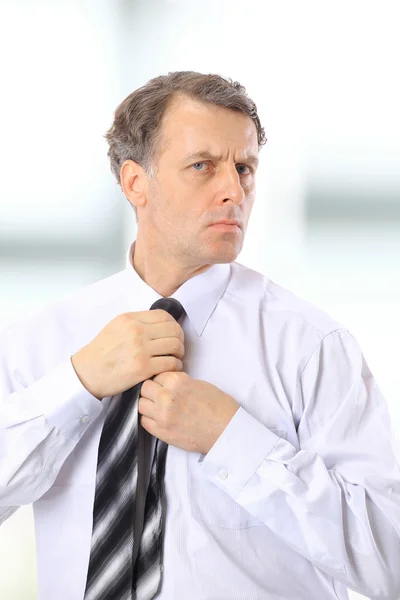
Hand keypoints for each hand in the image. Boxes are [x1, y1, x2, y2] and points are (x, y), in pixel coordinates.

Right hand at [70, 310, 184, 399]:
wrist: (87, 372)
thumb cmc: (101, 352)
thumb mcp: (116, 327)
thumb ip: (136, 323)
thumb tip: (159, 324)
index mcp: (130, 319)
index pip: (164, 316)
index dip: (174, 325)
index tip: (174, 334)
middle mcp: (137, 331)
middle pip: (174, 330)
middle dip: (180, 340)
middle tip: (177, 348)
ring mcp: (141, 350)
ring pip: (175, 346)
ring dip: (180, 354)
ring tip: (175, 358)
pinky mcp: (143, 368)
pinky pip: (171, 364)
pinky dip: (176, 367)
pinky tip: (171, 369)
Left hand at [138, 371, 239, 453]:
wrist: (226, 431)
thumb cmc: (219, 407)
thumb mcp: (199, 384)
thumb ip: (179, 382)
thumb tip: (167, 383)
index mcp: (177, 382)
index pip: (157, 375)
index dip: (162, 380)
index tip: (166, 385)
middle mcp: (166, 397)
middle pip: (145, 388)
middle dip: (152, 390)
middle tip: (160, 395)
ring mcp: (162, 415)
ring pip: (141, 404)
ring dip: (148, 404)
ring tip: (159, 407)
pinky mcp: (161, 432)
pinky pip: (144, 421)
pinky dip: (149, 418)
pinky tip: (159, 418)